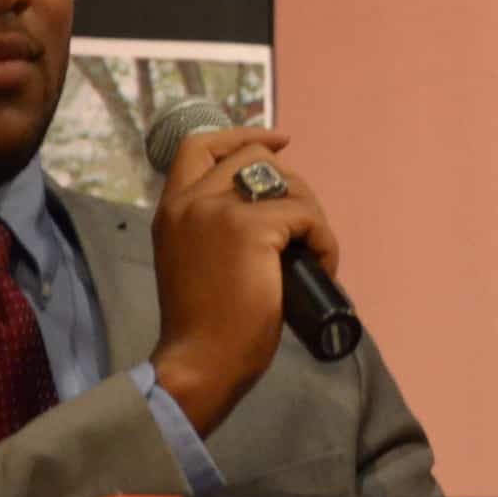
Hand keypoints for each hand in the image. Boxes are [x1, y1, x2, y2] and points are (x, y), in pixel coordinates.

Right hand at [147, 126, 340, 434]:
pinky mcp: (251, 227)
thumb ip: (216, 226)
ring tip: (312, 254)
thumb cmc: (205, 324)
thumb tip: (270, 201)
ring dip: (311, 215)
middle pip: (253, 157)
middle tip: (304, 225)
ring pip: (288, 183)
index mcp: (172, 210)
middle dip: (291, 184)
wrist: (200, 361)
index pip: (200, 145)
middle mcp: (190, 202)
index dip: (243, 135)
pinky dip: (325, 241)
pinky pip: (307, 216)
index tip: (278, 142)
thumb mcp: (197, 258)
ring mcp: (218, 210)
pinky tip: (321, 267)